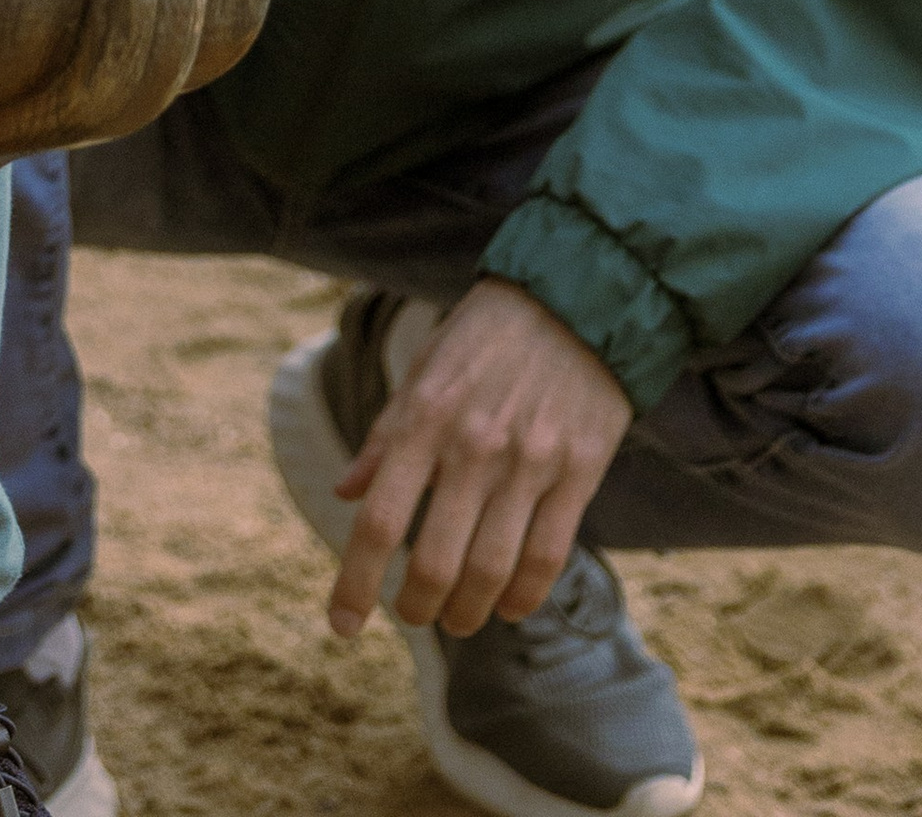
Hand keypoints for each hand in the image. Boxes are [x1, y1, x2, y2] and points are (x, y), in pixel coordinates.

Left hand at [329, 277, 632, 640]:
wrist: (576, 295)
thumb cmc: (487, 334)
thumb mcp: (424, 369)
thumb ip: (386, 435)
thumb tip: (344, 493)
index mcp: (425, 416)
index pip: (379, 520)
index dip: (355, 584)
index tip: (343, 626)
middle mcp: (473, 444)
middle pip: (435, 562)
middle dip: (416, 608)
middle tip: (411, 616)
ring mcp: (529, 461)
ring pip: (490, 571)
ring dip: (467, 614)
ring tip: (458, 620)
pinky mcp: (579, 471)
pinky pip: (547, 557)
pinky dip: (523, 597)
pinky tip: (508, 606)